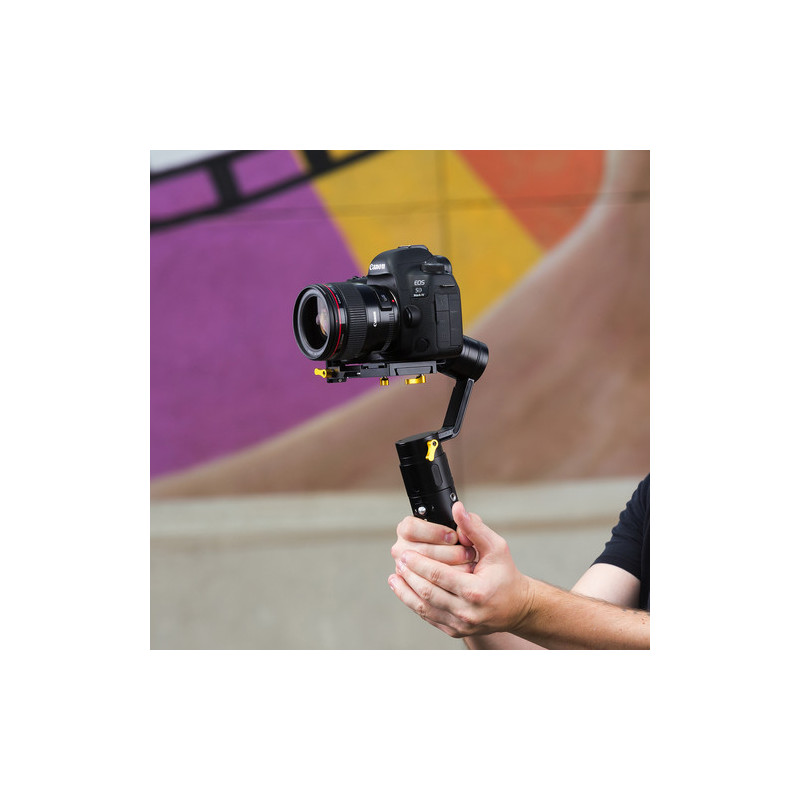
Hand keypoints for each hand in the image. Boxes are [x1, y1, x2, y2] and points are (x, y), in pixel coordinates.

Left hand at [389, 502, 533, 637]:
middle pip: (427, 593)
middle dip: (409, 575)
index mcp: (476, 591)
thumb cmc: (506, 575)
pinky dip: (414, 603)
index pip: (439, 576)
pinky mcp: (455, 630)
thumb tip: (457, 509)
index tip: (407, 553)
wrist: (517, 607)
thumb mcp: (496, 547)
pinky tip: (405, 591)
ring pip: (424, 608)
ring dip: (406, 592)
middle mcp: (467, 612)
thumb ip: (474, 528)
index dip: (419, 564)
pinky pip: (429, 617)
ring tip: (395, 577)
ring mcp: (460, 625)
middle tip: (399, 560)